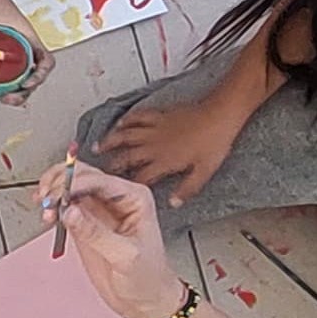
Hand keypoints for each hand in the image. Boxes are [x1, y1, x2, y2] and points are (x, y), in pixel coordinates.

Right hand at [42, 162, 188, 317]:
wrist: (144, 301)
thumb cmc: (147, 277)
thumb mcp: (125, 256)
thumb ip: (96, 233)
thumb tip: (70, 212)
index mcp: (133, 198)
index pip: (98, 180)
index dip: (74, 184)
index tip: (57, 198)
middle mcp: (115, 199)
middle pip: (81, 176)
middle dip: (59, 185)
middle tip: (47, 203)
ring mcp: (98, 210)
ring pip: (69, 187)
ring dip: (52, 194)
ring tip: (45, 210)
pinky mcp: (85, 224)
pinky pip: (64, 206)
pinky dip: (52, 207)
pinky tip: (47, 215)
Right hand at [96, 95, 243, 207]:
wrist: (221, 114)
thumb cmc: (214, 142)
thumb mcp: (204, 172)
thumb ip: (187, 189)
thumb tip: (173, 203)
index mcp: (163, 162)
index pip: (139, 177)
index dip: (126, 185)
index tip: (116, 190)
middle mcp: (154, 146)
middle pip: (126, 157)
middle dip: (110, 164)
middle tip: (95, 170)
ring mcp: (155, 129)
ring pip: (125, 136)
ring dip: (109, 141)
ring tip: (96, 147)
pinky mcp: (159, 115)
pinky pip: (137, 117)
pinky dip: (126, 120)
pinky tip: (119, 123)